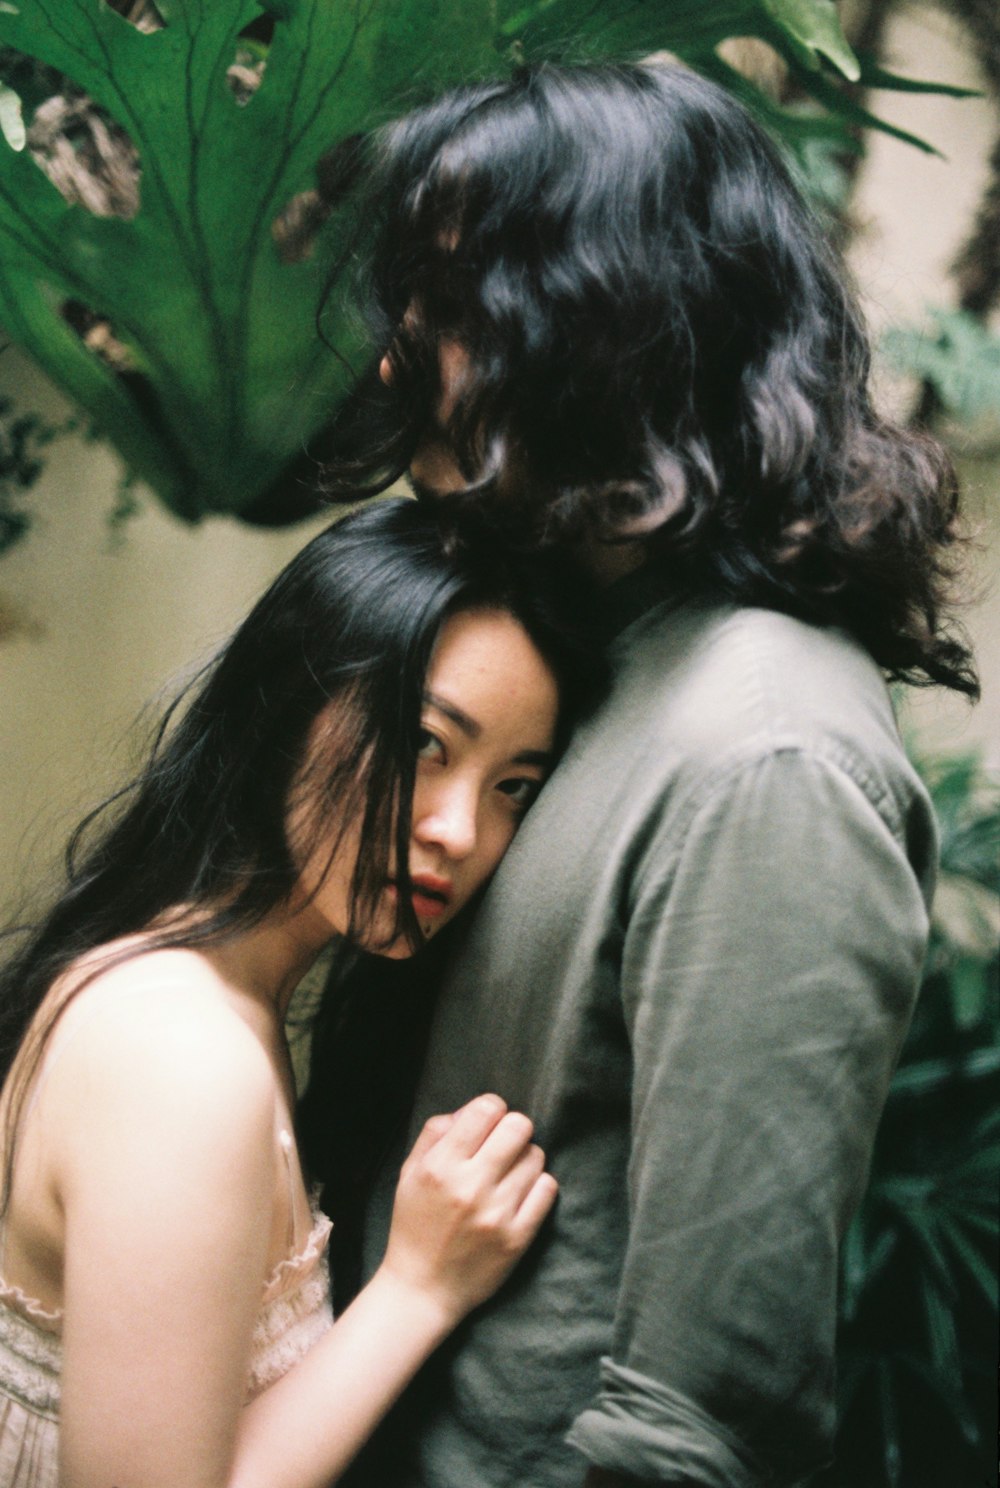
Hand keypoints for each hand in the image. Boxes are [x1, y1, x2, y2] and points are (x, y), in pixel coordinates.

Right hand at [379, 1094, 556, 1326]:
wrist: (423, 1289)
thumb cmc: (415, 1225)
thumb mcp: (410, 1172)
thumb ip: (436, 1132)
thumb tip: (472, 1110)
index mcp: (440, 1166)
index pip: (487, 1109)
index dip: (491, 1111)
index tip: (487, 1125)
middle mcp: (470, 1186)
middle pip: (519, 1126)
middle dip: (513, 1130)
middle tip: (503, 1148)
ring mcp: (497, 1213)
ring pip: (536, 1156)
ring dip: (524, 1160)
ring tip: (508, 1176)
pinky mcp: (517, 1238)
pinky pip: (547, 1189)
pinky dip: (538, 1186)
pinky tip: (521, 1195)